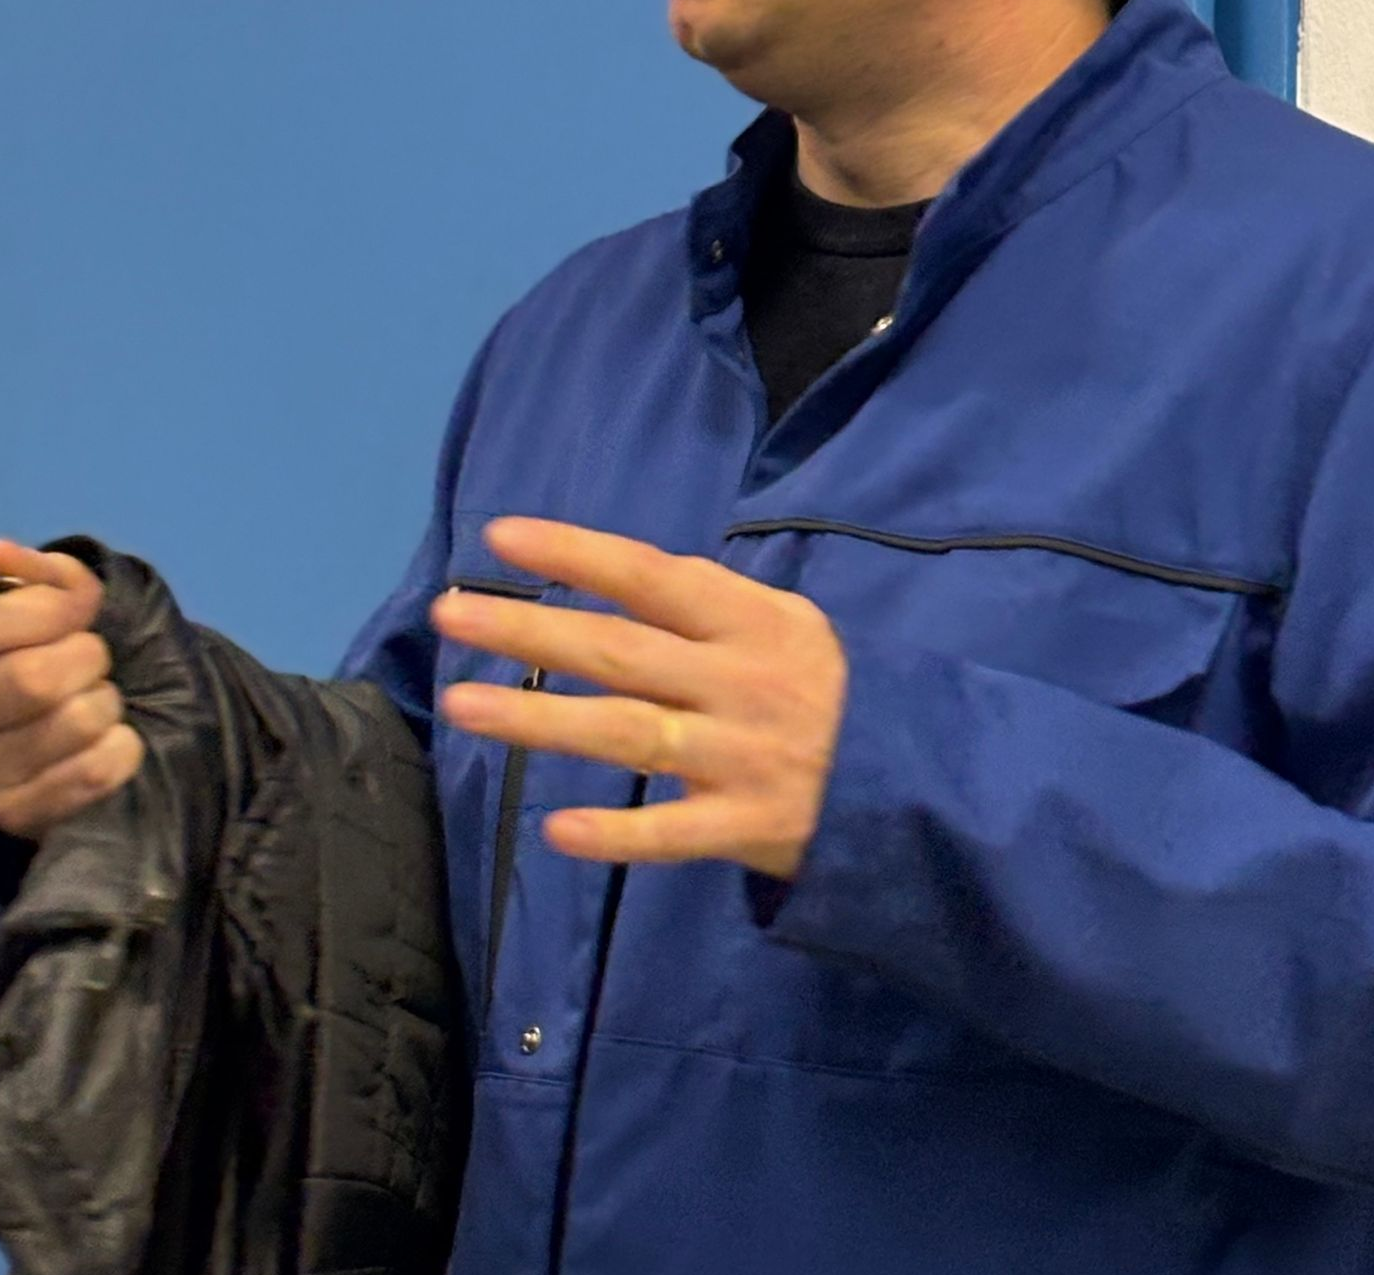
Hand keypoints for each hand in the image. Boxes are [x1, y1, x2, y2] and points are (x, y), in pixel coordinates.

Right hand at [0, 538, 141, 839]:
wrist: (90, 711)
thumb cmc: (65, 642)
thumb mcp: (61, 594)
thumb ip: (41, 572)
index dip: (48, 611)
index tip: (81, 610)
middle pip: (30, 679)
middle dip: (87, 658)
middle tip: (94, 658)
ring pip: (72, 725)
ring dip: (107, 702)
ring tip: (96, 699)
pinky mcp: (13, 811)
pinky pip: (93, 771)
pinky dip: (122, 747)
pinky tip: (110, 739)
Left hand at [434, 518, 847, 877]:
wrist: (923, 780)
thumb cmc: (832, 692)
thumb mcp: (791, 627)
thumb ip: (712, 609)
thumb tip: (619, 581)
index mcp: (751, 621)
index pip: (651, 576)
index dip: (577, 555)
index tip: (501, 539)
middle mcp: (740, 681)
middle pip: (619, 651)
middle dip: (529, 630)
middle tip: (449, 615)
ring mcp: (741, 756)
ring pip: (627, 735)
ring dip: (541, 720)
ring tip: (463, 707)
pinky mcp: (748, 827)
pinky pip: (672, 834)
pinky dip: (617, 833)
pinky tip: (554, 828)